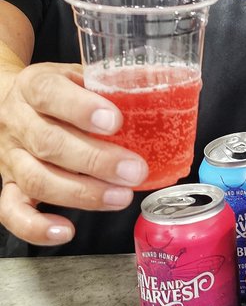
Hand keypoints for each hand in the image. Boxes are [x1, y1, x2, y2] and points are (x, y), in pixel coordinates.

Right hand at [0, 62, 148, 245]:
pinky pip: (13, 212)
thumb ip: (111, 84)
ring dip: (81, 193)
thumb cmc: (56, 91)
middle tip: (134, 170)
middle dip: (96, 160)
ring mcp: (11, 157)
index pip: (49, 93)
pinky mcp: (9, 186)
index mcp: (34, 86)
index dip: (81, 109)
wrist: (2, 100)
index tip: (115, 121)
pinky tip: (66, 230)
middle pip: (48, 142)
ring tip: (120, 196)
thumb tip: (169, 89)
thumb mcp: (78, 75)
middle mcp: (18, 122)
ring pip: (36, 179)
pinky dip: (37, 227)